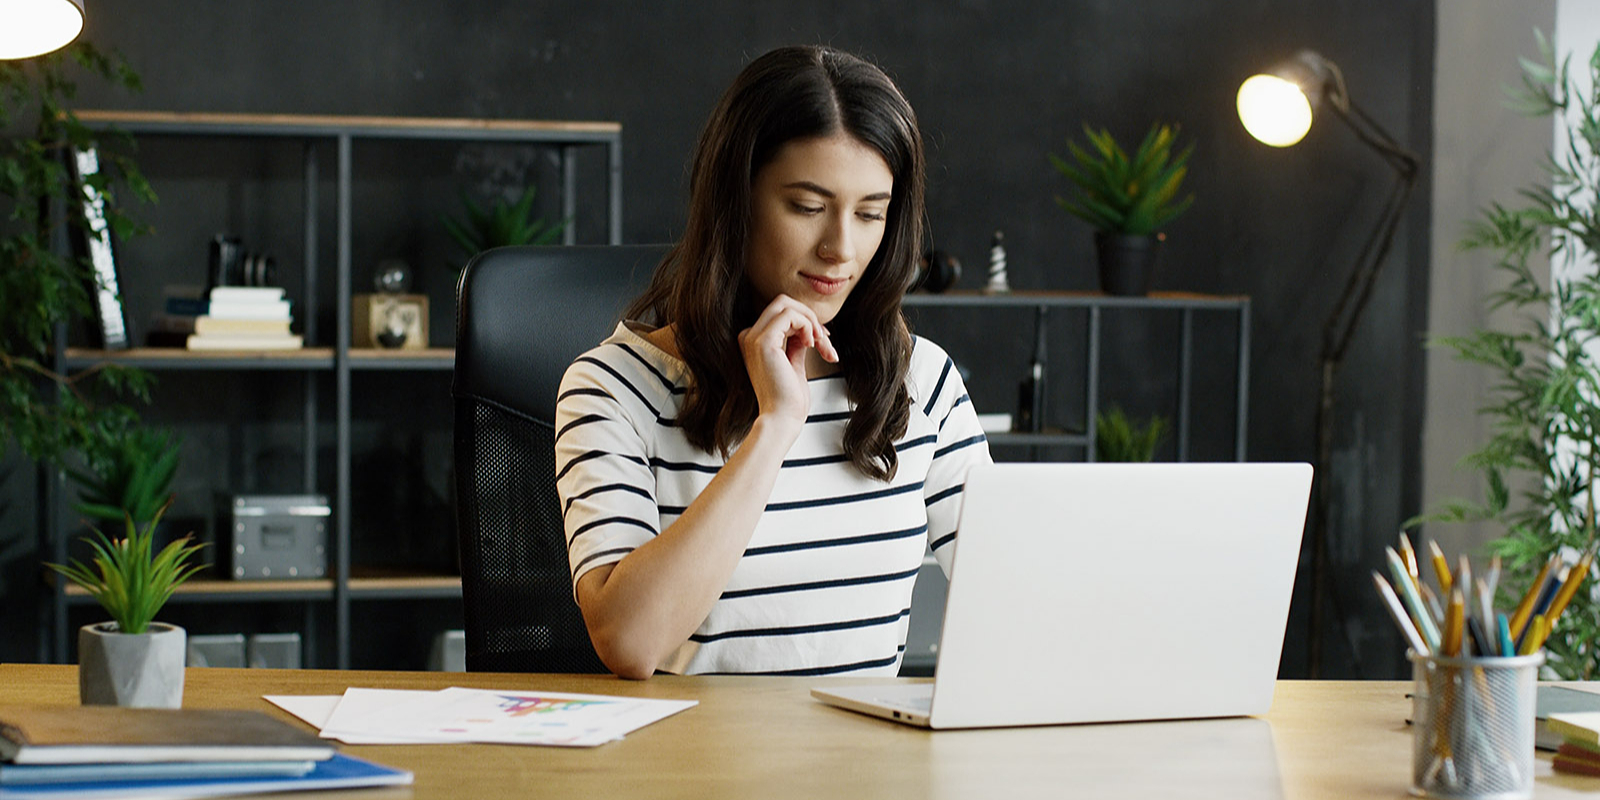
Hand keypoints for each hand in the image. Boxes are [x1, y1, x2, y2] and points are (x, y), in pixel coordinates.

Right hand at [738, 294, 837, 429]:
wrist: (782, 418)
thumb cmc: (787, 400)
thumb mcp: (794, 362)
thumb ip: (796, 342)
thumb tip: (807, 329)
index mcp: (753, 341)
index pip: (781, 313)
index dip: (806, 322)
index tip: (822, 341)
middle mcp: (749, 336)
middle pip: (783, 302)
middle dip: (809, 317)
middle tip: (824, 339)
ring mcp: (753, 337)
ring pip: (787, 305)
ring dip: (811, 322)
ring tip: (821, 344)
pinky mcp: (764, 341)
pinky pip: (790, 315)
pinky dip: (807, 326)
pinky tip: (812, 344)